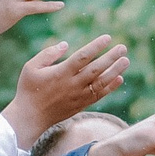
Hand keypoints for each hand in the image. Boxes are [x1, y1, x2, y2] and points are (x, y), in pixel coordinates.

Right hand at [4, 36, 129, 144]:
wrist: (30, 118)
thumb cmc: (28, 90)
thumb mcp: (30, 67)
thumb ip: (48, 54)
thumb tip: (65, 44)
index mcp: (60, 73)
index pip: (82, 57)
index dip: (96, 46)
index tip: (107, 38)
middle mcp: (72, 84)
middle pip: (96, 69)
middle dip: (111, 57)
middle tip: (123, 47)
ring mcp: (78, 96)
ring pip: (101, 83)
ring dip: (115, 71)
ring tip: (126, 61)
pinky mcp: (80, 105)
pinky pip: (99, 95)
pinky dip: (110, 87)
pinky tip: (119, 78)